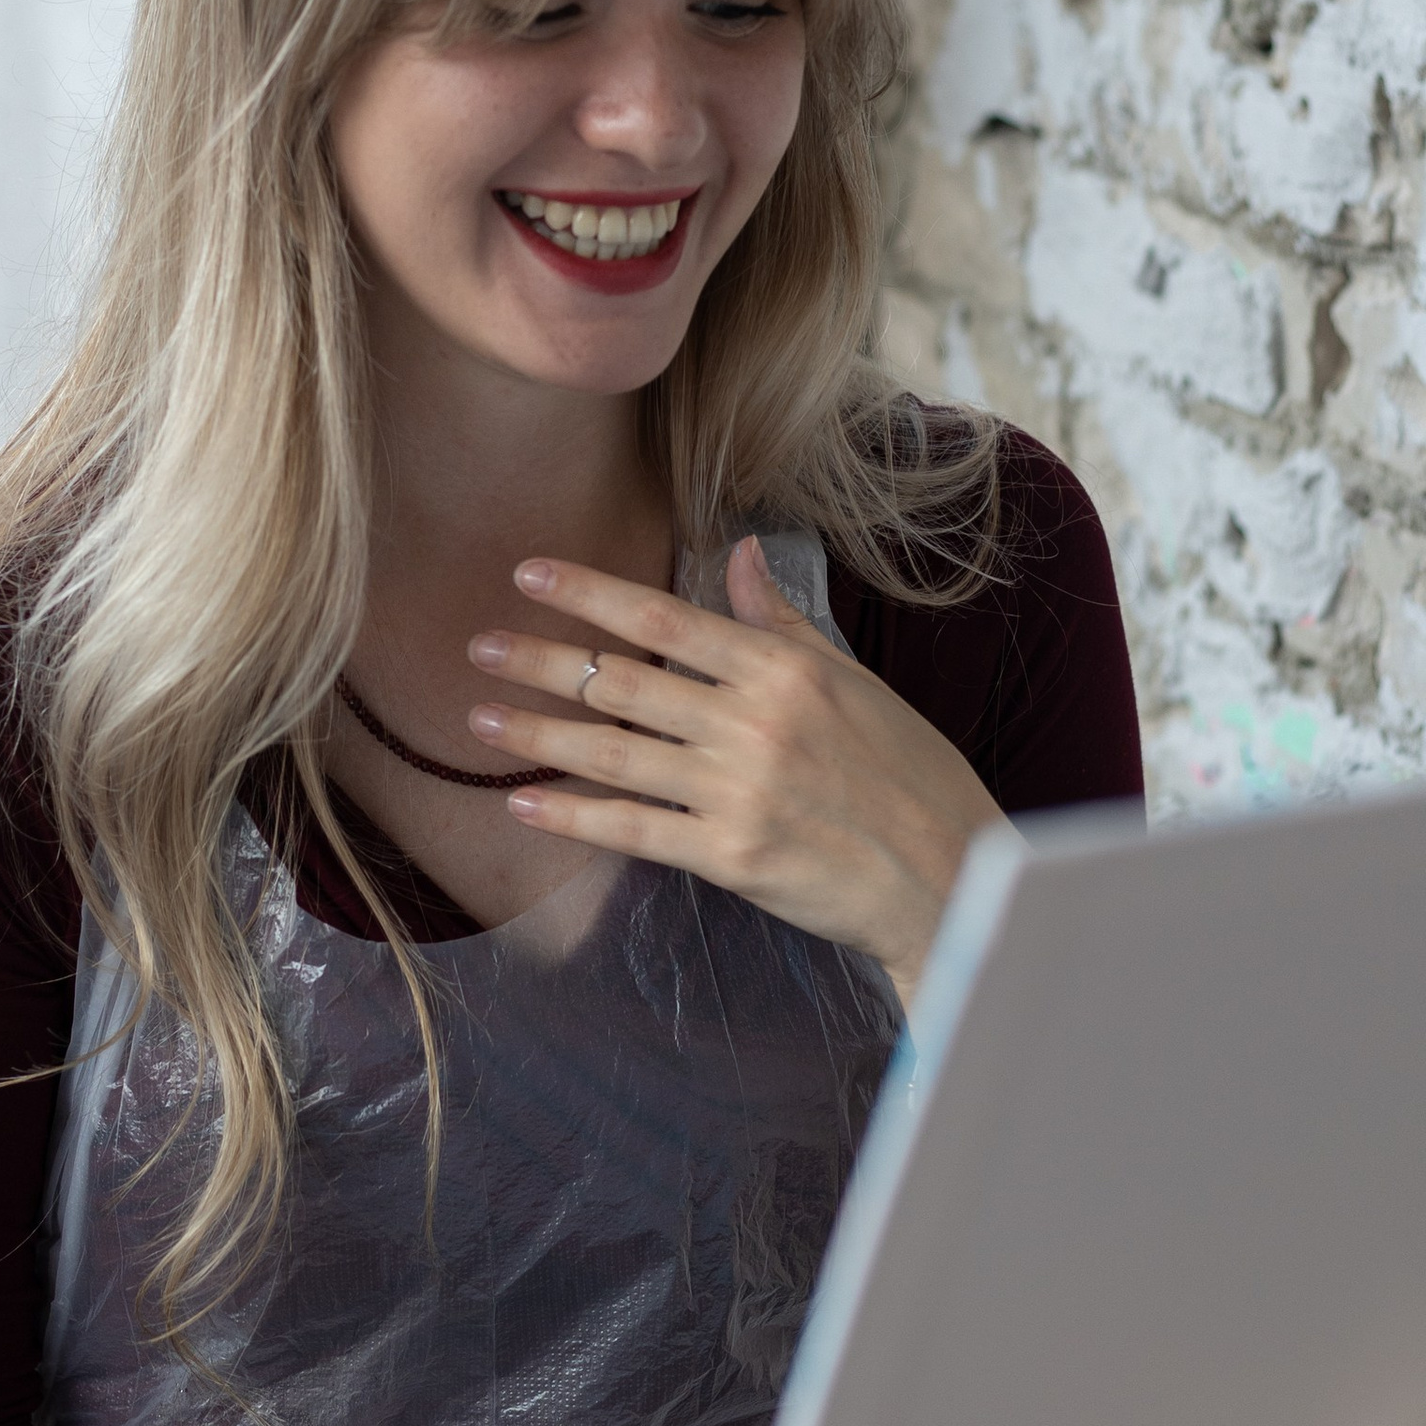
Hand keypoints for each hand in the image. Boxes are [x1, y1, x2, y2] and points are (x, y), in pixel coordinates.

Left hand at [467, 539, 1003, 1006]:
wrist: (948, 873)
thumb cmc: (907, 773)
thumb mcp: (851, 680)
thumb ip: (780, 621)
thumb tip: (739, 552)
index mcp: (785, 668)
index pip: (664, 615)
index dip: (588, 593)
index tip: (528, 575)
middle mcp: (755, 721)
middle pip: (624, 680)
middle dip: (541, 661)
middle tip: (477, 646)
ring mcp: (740, 789)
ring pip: (614, 753)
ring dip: (537, 735)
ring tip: (479, 723)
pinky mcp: (731, 855)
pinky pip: (633, 829)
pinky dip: (573, 817)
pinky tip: (524, 804)